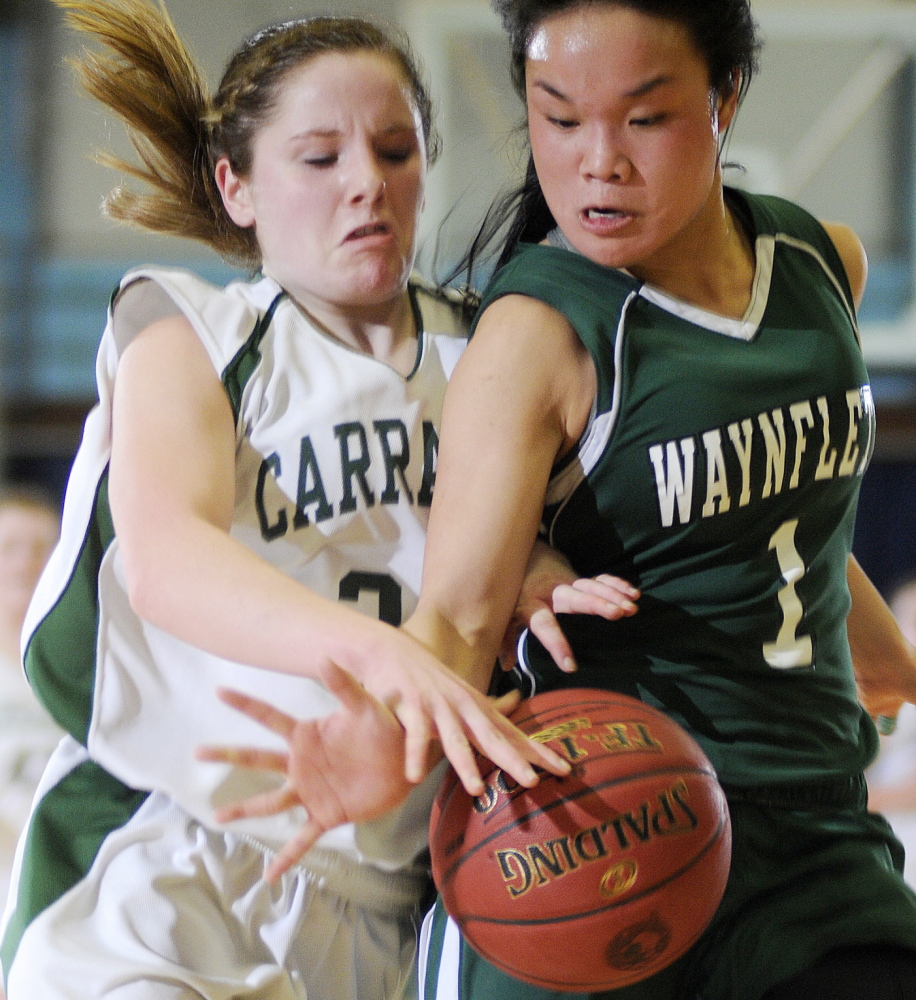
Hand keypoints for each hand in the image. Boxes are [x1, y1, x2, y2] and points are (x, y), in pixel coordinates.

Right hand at [196, 661, 414, 880]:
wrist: (405, 762)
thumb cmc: (385, 729)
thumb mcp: (366, 706)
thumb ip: (345, 686)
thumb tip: (325, 659)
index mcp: (308, 735)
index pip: (270, 717)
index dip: (245, 703)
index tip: (220, 690)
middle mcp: (302, 763)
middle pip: (257, 759)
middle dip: (227, 755)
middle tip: (197, 752)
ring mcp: (310, 791)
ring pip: (270, 802)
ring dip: (244, 809)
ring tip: (217, 818)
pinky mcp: (326, 815)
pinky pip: (302, 839)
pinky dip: (286, 857)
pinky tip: (270, 876)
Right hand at [354, 625, 569, 796]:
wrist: (390, 649)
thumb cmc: (428, 675)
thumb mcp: (463, 692)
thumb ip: (487, 706)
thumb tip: (517, 702)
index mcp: (477, 709)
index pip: (514, 735)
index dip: (538, 752)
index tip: (566, 770)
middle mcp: (463, 707)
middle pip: (492, 737)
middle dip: (513, 760)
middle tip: (534, 781)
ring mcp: (437, 706)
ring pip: (454, 738)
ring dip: (465, 763)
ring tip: (476, 789)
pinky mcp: (411, 706)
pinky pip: (414, 733)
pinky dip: (415, 754)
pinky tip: (415, 776)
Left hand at [501, 540, 638, 670]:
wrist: (519, 554)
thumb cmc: (512, 591)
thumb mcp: (504, 615)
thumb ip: (505, 640)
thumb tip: (505, 666)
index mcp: (531, 604)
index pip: (544, 626)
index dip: (556, 644)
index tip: (570, 665)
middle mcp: (551, 591)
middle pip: (575, 598)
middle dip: (596, 604)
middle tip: (616, 614)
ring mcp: (567, 582)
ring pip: (591, 586)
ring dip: (612, 595)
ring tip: (631, 608)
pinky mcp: (579, 578)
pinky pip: (600, 579)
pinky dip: (616, 585)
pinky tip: (633, 594)